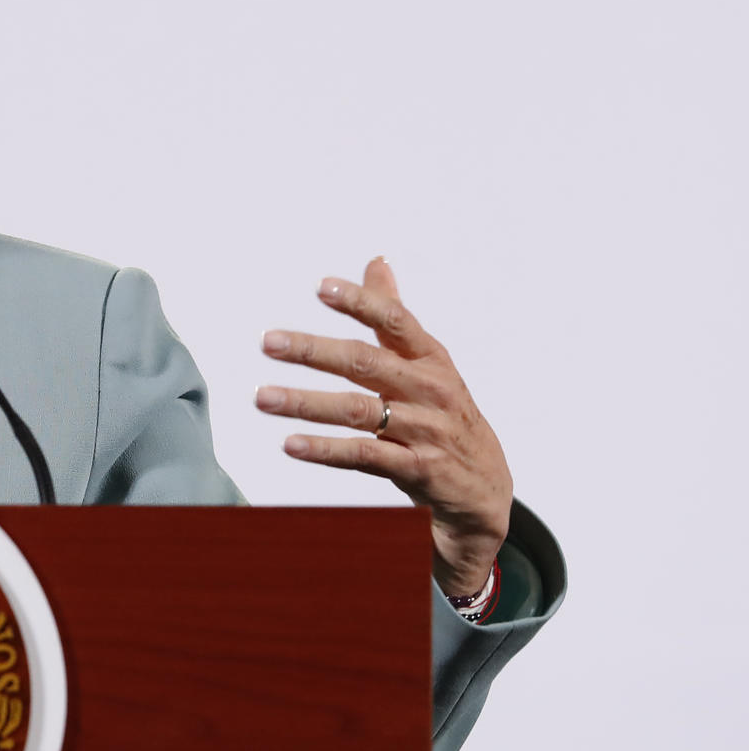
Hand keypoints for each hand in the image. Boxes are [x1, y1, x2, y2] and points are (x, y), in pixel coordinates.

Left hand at [252, 257, 511, 597]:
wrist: (486, 488)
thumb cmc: (445, 414)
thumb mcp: (428, 363)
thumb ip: (395, 316)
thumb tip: (376, 262)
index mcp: (431, 359)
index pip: (396, 320)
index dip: (361, 302)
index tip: (322, 287)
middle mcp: (430, 389)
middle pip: (365, 363)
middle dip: (313, 351)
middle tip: (269, 342)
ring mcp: (425, 430)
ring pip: (357, 410)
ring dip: (306, 404)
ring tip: (263, 398)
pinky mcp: (418, 468)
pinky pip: (365, 455)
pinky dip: (326, 450)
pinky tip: (291, 444)